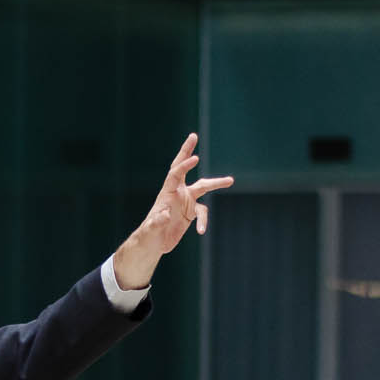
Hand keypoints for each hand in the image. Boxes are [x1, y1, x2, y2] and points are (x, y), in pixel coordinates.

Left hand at [110, 133, 232, 291]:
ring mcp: (185, 201)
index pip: (176, 174)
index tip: (195, 158)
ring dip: (216, 183)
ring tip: (231, 180)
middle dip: (187, 152)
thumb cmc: (149, 235)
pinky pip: (203, 212)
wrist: (153, 244)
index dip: (184, 165)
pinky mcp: (190, 212)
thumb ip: (156, 223)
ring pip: (203, 188)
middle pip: (185, 169)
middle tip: (193, 136)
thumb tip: (163, 215)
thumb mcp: (150, 231)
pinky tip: (202, 232)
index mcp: (166, 193)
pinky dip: (204, 221)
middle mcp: (177, 193)